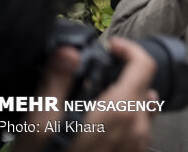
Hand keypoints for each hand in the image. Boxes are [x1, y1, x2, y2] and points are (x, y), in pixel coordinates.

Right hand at [14, 38, 156, 151]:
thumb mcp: (42, 121)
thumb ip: (58, 81)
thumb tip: (70, 52)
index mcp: (121, 109)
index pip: (145, 64)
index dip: (129, 49)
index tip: (111, 46)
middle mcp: (138, 126)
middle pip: (143, 85)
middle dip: (123, 74)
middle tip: (96, 75)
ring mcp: (139, 144)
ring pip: (143, 108)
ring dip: (126, 97)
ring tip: (98, 102)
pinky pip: (139, 129)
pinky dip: (126, 118)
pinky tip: (102, 126)